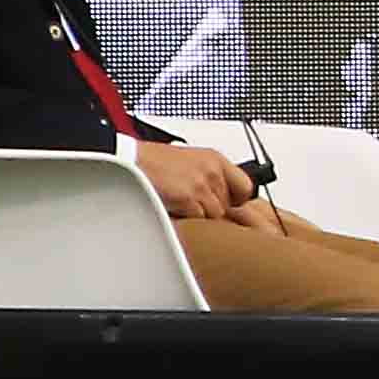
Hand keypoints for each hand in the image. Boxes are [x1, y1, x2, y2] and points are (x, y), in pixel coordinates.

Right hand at [133, 136, 255, 224]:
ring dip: (198, 214)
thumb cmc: (154, 161)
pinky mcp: (188, 197)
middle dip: (213, 209)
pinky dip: (186, 217)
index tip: (230, 204)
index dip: (238, 200)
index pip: (246, 187)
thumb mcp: (190, 161)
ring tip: (181, 203)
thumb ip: (210, 176)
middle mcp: (212, 170)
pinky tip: (174, 206)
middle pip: (228, 205)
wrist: (132, 160)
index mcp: (215, 159)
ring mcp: (201, 184)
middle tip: (194, 204)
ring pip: (215, 214)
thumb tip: (223, 196)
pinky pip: (198, 219)